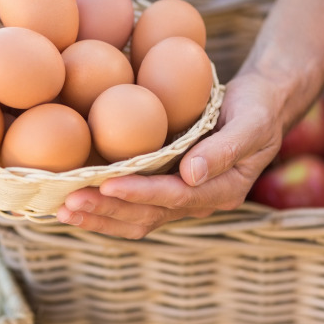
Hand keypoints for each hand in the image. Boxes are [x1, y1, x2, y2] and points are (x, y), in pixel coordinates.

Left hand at [56, 71, 285, 238]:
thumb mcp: (251, 122)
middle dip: (107, 211)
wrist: (260, 105)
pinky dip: (105, 208)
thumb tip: (191, 174)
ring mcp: (181, 198)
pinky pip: (134, 208)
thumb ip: (225, 148)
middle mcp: (199, 200)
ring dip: (100, 217)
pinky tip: (76, 203)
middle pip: (148, 215)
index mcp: (222, 189)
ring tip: (63, 210)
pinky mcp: (166, 189)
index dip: (140, 194)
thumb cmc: (257, 107)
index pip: (175, 197)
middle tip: (70, 203)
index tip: (107, 186)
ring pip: (136, 218)